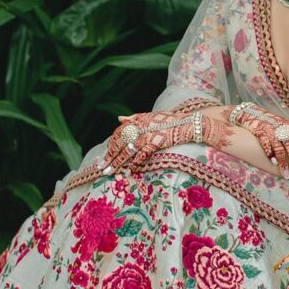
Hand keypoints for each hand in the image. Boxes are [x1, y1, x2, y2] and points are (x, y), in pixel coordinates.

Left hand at [101, 111, 231, 173]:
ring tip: (109, 172)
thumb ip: (133, 118)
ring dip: (117, 163)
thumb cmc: (169, 119)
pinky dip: (135, 163)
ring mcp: (146, 135)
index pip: (117, 134)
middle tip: (101, 169)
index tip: (105, 156)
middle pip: (119, 144)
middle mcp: (138, 128)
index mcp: (136, 121)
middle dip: (109, 158)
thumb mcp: (149, 115)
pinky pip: (141, 155)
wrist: (187, 123)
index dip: (111, 146)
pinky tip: (130, 170)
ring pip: (126, 151)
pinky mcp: (155, 142)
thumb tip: (119, 118)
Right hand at [234, 105, 288, 178]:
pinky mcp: (259, 131)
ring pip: (279, 148)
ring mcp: (270, 129)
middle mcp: (282, 129)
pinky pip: (265, 144)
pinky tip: (273, 164)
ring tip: (286, 175)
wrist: (253, 114)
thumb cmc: (275, 123)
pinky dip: (270, 154)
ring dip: (283, 163)